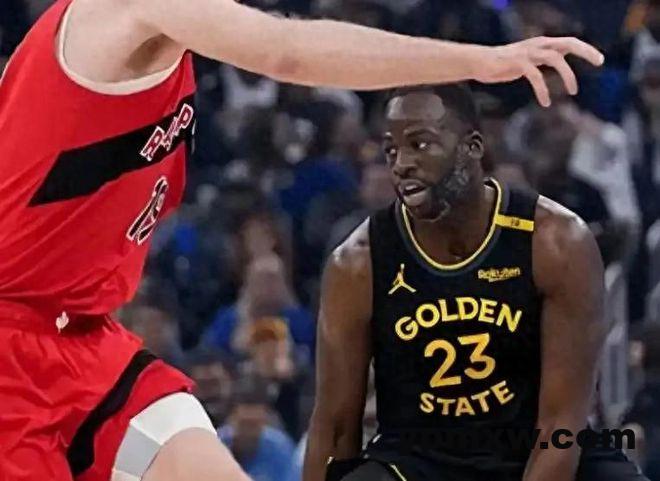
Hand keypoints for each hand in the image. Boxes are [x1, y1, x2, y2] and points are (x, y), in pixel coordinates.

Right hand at [474, 37, 603, 106]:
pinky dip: (543, 90)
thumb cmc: (501, 64)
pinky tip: (545, 103)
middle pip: (568, 43)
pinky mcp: (517, 63)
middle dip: (585, 51)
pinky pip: (536, 76)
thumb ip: (542, 59)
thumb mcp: (527, 60)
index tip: (600, 60)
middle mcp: (537, 45)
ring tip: (573, 91)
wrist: (478, 62)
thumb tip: (558, 62)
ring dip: (568, 75)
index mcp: (541, 44)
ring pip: (555, 59)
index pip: (569, 42)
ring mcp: (527, 53)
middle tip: (600, 62)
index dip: (586, 49)